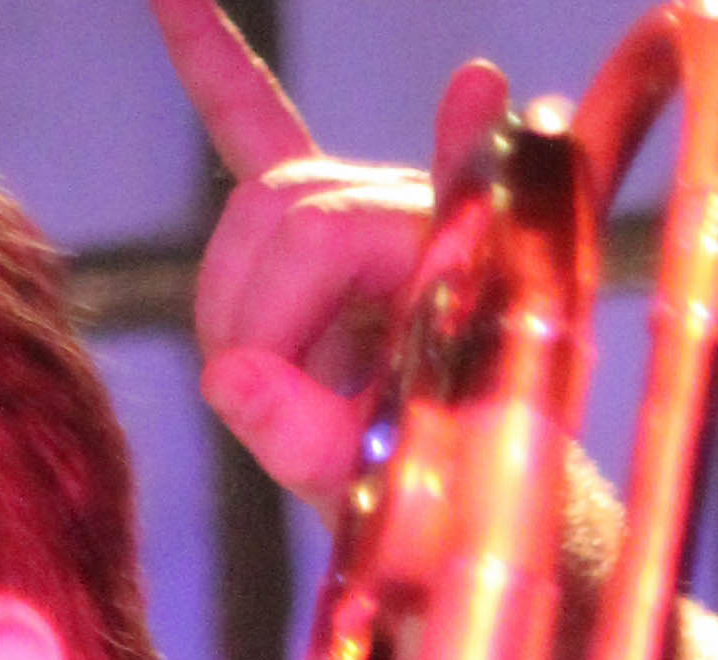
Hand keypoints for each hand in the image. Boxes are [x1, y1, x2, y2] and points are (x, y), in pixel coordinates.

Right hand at [153, 0, 505, 506]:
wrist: (504, 536)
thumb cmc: (468, 519)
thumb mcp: (400, 501)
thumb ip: (326, 449)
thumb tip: (231, 385)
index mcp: (465, 260)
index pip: (324, 232)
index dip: (271, 297)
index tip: (252, 355)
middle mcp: (431, 210)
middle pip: (283, 211)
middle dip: (246, 311)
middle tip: (254, 410)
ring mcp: (380, 210)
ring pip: (257, 208)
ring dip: (236, 300)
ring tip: (269, 389)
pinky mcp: (336, 229)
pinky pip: (263, 130)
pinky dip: (213, 65)